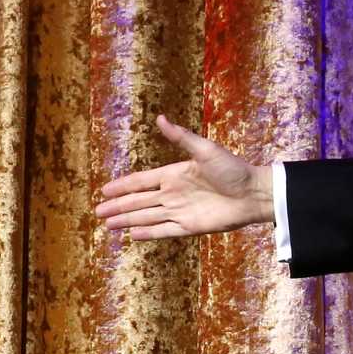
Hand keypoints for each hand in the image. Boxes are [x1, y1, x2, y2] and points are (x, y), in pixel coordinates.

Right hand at [95, 114, 274, 238]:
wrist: (254, 193)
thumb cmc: (233, 169)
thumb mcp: (205, 149)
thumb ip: (181, 137)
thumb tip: (160, 118)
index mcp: (173, 175)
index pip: (140, 182)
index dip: (121, 186)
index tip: (104, 190)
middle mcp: (173, 194)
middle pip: (138, 202)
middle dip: (117, 207)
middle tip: (98, 212)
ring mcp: (180, 212)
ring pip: (146, 218)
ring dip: (127, 221)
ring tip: (108, 226)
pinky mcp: (189, 227)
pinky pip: (164, 231)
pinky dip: (148, 234)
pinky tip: (132, 235)